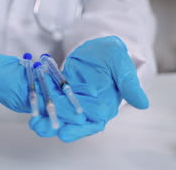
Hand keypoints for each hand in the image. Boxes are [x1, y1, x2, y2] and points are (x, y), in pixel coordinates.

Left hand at [29, 36, 148, 141]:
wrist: (95, 43)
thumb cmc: (110, 53)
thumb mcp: (119, 62)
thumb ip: (129, 82)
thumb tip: (143, 104)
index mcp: (106, 103)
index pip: (94, 120)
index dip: (79, 128)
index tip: (64, 133)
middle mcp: (89, 106)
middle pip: (73, 122)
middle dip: (57, 126)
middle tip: (41, 128)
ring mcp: (74, 100)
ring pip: (61, 115)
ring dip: (47, 120)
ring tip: (34, 123)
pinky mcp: (61, 92)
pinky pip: (52, 102)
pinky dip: (42, 106)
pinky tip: (32, 109)